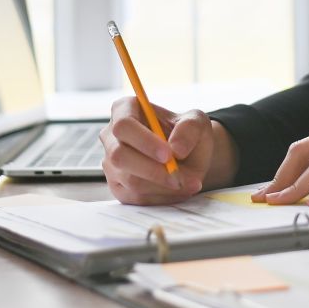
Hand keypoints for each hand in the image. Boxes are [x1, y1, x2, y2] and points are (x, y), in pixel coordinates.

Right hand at [100, 97, 236, 204]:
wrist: (189, 157)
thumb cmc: (187, 134)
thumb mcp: (197, 123)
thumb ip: (189, 129)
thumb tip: (176, 149)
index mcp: (125, 110)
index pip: (124, 125)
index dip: (144, 141)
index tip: (168, 154)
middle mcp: (111, 136)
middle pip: (119, 155)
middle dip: (152, 170)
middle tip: (179, 177)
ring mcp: (111, 163)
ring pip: (129, 180)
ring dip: (162, 186)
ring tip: (188, 182)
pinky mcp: (119, 187)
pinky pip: (136, 198)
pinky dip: (161, 197)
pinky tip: (178, 190)